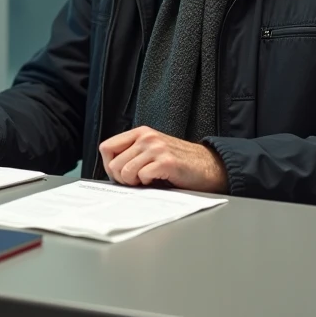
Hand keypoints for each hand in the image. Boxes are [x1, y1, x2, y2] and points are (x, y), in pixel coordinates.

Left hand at [99, 127, 227, 192]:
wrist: (210, 166)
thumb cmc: (180, 162)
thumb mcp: (152, 150)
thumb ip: (133, 153)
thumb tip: (110, 170)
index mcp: (140, 133)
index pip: (106, 148)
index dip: (109, 166)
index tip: (120, 175)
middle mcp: (146, 137)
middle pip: (113, 164)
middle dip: (121, 179)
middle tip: (137, 181)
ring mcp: (156, 148)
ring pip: (125, 172)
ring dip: (135, 182)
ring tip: (148, 180)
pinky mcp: (167, 162)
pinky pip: (142, 177)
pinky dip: (148, 184)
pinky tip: (159, 180)